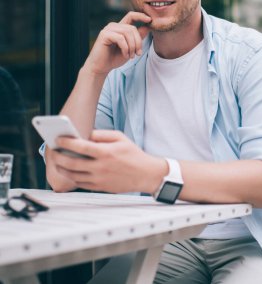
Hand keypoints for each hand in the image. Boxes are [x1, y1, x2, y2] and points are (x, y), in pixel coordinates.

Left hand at [53, 130, 167, 192]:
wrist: (146, 174)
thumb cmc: (134, 155)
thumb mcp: (120, 138)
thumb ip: (102, 135)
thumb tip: (86, 134)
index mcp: (105, 152)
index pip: (80, 147)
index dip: (67, 142)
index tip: (59, 139)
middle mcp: (100, 167)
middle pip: (72, 163)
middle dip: (59, 157)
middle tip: (54, 152)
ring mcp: (99, 179)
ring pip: (74, 176)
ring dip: (63, 169)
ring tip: (58, 162)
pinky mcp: (100, 187)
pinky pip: (81, 184)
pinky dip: (72, 178)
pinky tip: (70, 172)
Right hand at [85, 12, 151, 75]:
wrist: (101, 67)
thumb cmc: (114, 58)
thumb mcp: (130, 48)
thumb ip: (137, 38)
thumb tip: (148, 27)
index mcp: (120, 27)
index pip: (131, 16)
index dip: (141, 16)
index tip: (150, 20)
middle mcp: (114, 26)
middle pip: (132, 28)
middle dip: (138, 42)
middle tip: (138, 54)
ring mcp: (108, 29)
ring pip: (127, 32)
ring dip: (132, 46)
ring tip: (131, 56)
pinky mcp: (104, 35)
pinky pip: (120, 38)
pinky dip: (125, 48)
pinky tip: (125, 55)